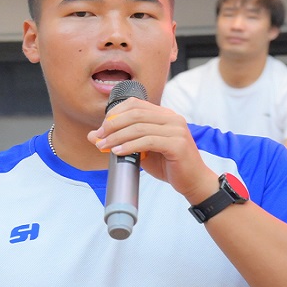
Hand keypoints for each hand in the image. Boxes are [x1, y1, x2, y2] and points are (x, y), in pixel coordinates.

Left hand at [89, 99, 216, 204]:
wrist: (193, 182)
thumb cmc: (169, 166)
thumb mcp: (141, 151)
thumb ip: (122, 141)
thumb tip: (93, 136)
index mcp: (165, 115)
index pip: (135, 104)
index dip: (115, 113)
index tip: (102, 129)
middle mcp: (172, 118)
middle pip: (135, 113)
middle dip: (112, 125)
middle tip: (99, 138)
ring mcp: (176, 130)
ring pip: (139, 127)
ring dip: (117, 137)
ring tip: (104, 147)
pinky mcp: (178, 144)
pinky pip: (148, 141)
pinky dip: (130, 146)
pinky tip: (119, 152)